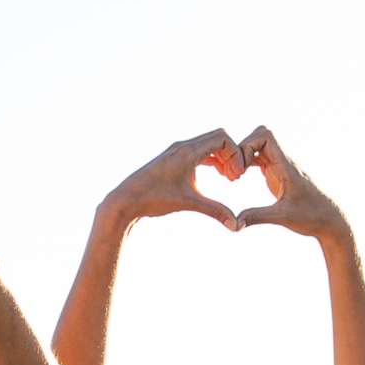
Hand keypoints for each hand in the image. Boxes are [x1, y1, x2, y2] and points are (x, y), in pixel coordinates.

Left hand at [100, 130, 244, 231]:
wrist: (126, 200)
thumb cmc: (154, 199)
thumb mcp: (189, 203)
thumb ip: (215, 211)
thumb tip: (236, 226)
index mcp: (188, 151)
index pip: (222, 138)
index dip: (235, 154)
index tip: (238, 175)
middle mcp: (182, 147)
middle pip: (217, 138)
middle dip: (231, 155)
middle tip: (236, 177)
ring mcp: (176, 151)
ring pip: (207, 145)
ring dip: (221, 158)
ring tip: (229, 178)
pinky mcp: (172, 159)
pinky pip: (198, 152)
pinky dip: (211, 161)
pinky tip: (216, 177)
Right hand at [235, 126, 352, 247]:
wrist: (330, 219)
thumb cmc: (313, 216)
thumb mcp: (283, 217)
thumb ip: (257, 217)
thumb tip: (235, 223)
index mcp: (287, 165)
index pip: (266, 136)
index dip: (248, 145)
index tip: (241, 168)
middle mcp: (284, 161)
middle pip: (259, 136)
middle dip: (242, 149)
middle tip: (234, 171)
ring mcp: (280, 166)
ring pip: (258, 147)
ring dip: (243, 156)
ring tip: (234, 176)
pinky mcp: (278, 174)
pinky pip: (259, 159)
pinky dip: (246, 163)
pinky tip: (238, 179)